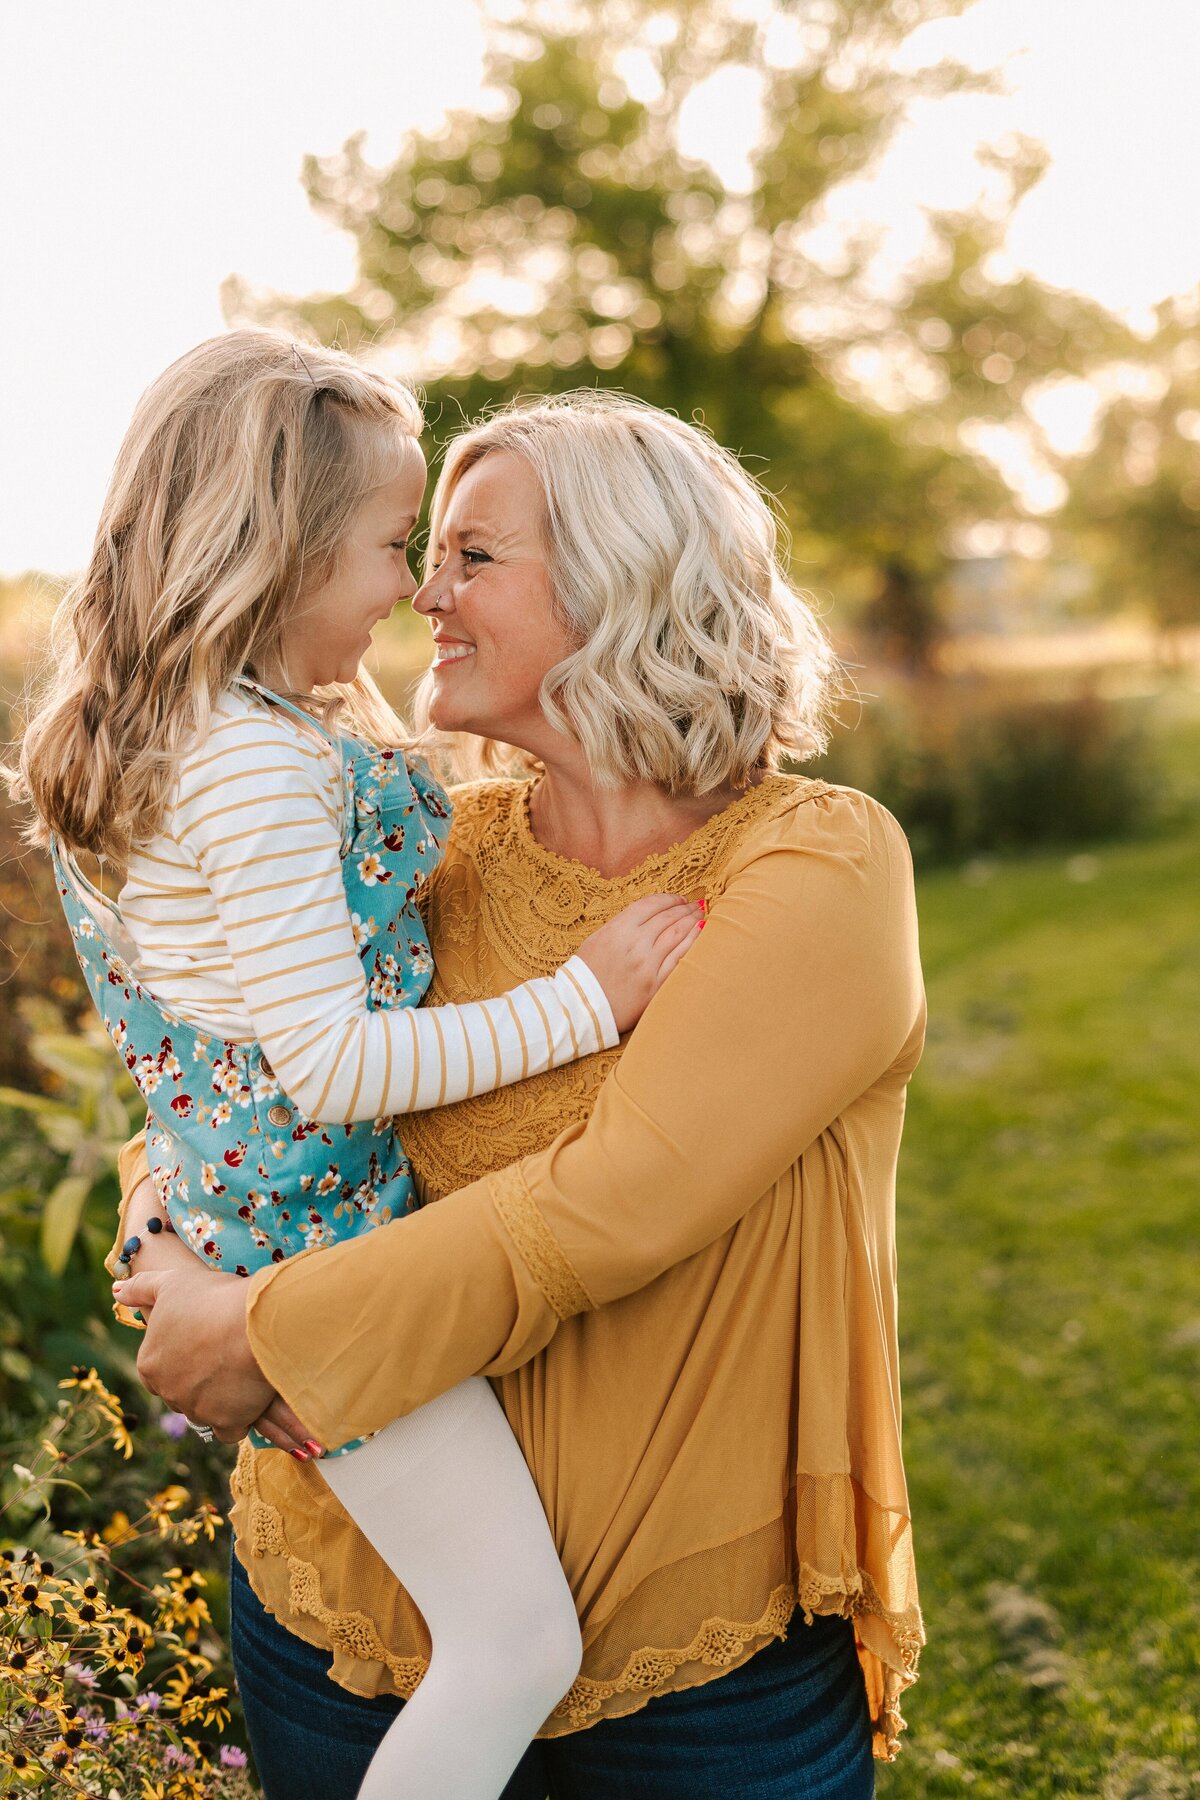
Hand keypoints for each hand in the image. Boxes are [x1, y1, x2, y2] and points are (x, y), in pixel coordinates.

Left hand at [114, 1262, 317, 1450]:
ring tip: (241, 1369)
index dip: (181, 1355)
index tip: (204, 1340)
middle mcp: (167, 1392)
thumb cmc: (212, 1299)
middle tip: (224, 1353)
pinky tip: (249, 1395)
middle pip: (181, 1391)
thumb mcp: (172, 1283)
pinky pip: (228, 1429)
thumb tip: (117, 1291)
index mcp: (149, 1363)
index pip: (158, 1369)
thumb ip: (141, 1288)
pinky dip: (238, 1417)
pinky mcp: (226, 1423)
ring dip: (219, 1398)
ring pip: (205, 1410)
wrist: (253, 1323)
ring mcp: (196, 1410)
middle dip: (199, 1378)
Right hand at [576, 893, 703, 1033]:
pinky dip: (693, 942)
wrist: (581, 1007)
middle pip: (668, 917)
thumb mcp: (597, 940)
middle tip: (696, 905)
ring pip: (678, 934)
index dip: (670, 899)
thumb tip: (648, 917)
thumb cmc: (585, 974)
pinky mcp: (656, 983)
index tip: (679, 899)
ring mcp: (648, 963)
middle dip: (685, 908)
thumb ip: (621, 926)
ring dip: (692, 921)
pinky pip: (680, 958)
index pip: (651, 905)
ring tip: (700, 916)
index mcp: (618, 928)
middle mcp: (635, 943)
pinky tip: (700, 934)